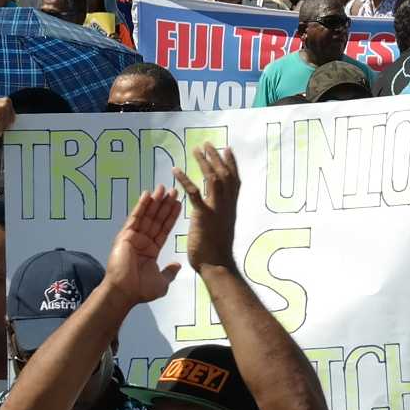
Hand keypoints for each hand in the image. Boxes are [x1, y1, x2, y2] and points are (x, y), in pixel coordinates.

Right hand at [103, 186, 184, 307]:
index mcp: (151, 250)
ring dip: (155, 202)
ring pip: (147, 216)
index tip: (178, 203)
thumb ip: (169, 272)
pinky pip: (135, 217)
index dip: (171, 216)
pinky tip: (148, 194)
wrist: (125, 292)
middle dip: (165, 205)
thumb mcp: (162, 282)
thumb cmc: (141, 289)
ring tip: (163, 188)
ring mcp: (133, 237)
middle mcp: (143, 241)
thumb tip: (177, 265)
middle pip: (156, 219)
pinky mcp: (125, 235)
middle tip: (173, 191)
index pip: (163, 229)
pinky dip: (141, 205)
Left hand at [177, 145, 243, 274]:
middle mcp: (227, 204)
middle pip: (225, 174)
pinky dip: (185, 179)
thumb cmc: (218, 252)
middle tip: (208, 144)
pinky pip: (194, 193)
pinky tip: (175, 170)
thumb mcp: (223, 228)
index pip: (234, 180)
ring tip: (196, 149)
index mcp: (231, 207)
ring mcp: (217, 209)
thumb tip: (220, 211)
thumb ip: (221, 215)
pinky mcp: (204, 215)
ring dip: (204, 162)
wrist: (216, 265)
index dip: (231, 164)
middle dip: (217, 157)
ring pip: (213, 179)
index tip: (227, 149)